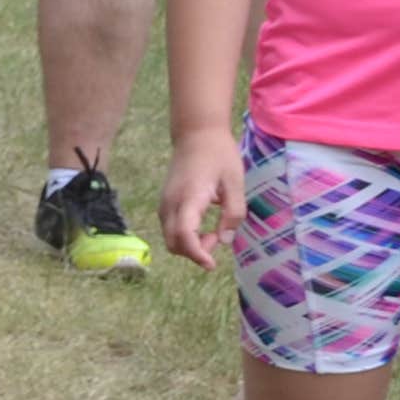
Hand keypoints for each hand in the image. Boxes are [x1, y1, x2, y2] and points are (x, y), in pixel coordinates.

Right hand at [165, 130, 245, 265]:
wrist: (196, 134)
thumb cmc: (219, 155)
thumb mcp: (235, 181)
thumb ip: (233, 212)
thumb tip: (224, 239)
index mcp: (189, 198)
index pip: (184, 235)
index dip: (197, 254)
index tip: (212, 264)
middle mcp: (171, 204)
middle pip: (174, 243)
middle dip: (195, 251)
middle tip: (217, 239)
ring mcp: (165, 204)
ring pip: (170, 237)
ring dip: (190, 244)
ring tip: (213, 232)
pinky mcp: (165, 202)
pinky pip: (170, 228)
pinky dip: (185, 235)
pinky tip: (203, 225)